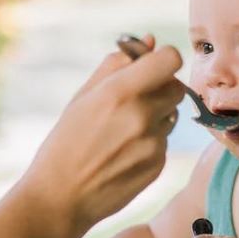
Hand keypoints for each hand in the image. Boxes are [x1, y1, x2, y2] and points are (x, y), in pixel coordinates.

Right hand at [21, 35, 184, 232]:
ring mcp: (153, 143)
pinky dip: (151, 141)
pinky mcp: (159, 164)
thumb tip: (151, 40)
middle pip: (177, 88)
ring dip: (156, 116)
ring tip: (124, 131)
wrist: (61, 197)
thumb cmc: (67, 141)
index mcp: (120, 92)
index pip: (171, 60)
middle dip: (163, 88)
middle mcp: (142, 116)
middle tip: (138, 98)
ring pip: (172, 115)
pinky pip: (164, 141)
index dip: (164, 59)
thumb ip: (117, 65)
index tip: (154, 66)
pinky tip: (125, 152)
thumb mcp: (83, 96)